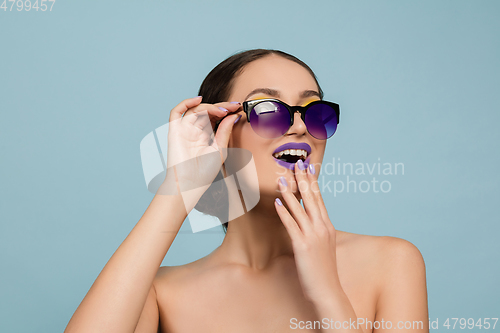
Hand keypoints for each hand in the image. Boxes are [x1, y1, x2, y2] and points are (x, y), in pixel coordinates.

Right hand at [161, 96, 240, 204]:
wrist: (190, 185)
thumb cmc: (204, 173)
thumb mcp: (220, 149)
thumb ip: (225, 131)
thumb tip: (233, 116)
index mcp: (205, 136)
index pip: (215, 117)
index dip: (226, 110)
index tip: (238, 108)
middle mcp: (194, 131)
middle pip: (207, 111)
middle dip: (221, 106)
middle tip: (234, 106)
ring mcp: (184, 130)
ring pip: (195, 110)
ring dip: (209, 107)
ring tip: (222, 110)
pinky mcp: (174, 131)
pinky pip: (176, 112)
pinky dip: (185, 103)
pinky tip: (199, 100)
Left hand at [274, 160, 341, 302]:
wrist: (329, 292)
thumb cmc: (324, 272)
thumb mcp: (324, 247)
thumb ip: (317, 232)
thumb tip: (308, 222)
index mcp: (328, 227)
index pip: (319, 199)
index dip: (313, 182)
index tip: (309, 168)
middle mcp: (322, 228)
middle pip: (312, 198)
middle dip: (304, 179)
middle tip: (297, 162)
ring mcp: (313, 237)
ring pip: (300, 209)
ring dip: (290, 192)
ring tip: (282, 178)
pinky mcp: (303, 246)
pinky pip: (292, 226)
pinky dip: (284, 213)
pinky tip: (277, 203)